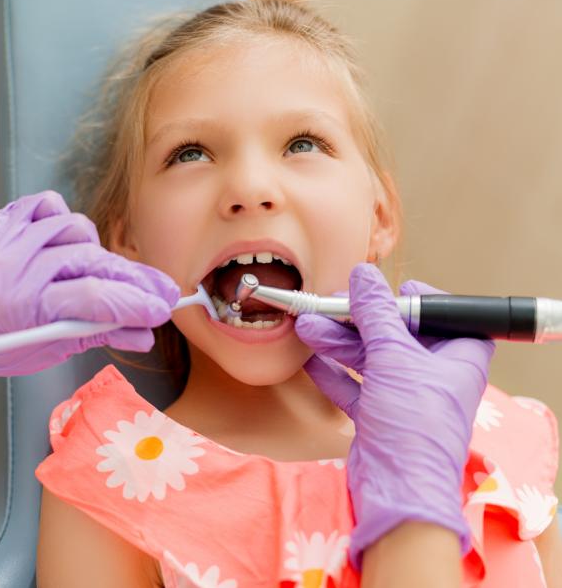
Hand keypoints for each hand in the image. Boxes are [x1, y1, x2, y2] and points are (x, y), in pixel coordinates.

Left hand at [0, 191, 179, 380]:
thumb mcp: (46, 350)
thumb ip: (97, 335)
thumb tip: (144, 333)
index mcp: (22, 308)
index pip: (93, 297)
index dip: (134, 302)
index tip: (162, 307)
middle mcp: (13, 268)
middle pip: (91, 262)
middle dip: (131, 280)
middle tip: (160, 291)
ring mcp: (6, 239)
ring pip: (75, 229)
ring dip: (94, 251)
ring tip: (97, 272)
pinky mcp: (1, 220)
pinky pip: (48, 205)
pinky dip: (62, 221)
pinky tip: (63, 244)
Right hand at [294, 263, 493, 567]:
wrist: (398, 489)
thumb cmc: (414, 424)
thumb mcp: (394, 357)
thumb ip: (376, 314)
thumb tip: (363, 276)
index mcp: (459, 357)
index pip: (443, 314)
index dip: (415, 300)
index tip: (382, 291)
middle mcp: (435, 375)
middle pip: (397, 333)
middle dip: (360, 319)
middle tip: (329, 304)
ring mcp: (405, 396)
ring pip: (371, 358)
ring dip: (338, 341)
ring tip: (306, 326)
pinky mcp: (380, 416)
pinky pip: (354, 385)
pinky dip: (332, 372)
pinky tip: (309, 359)